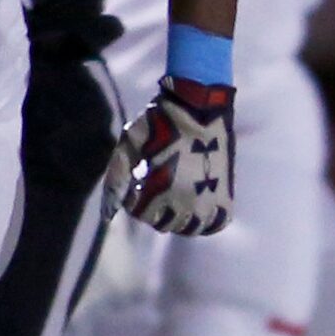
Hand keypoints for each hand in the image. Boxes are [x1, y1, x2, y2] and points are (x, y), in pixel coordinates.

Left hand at [108, 75, 233, 234]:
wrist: (199, 106)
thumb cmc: (158, 123)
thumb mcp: (129, 146)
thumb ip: (117, 179)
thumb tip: (108, 212)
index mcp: (161, 186)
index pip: (141, 214)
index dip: (134, 202)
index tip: (137, 186)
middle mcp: (187, 198)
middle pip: (164, 224)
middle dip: (153, 210)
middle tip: (154, 191)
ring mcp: (210, 197)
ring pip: (190, 228)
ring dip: (177, 219)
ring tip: (172, 199)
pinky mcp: (226, 192)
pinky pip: (216, 223)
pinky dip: (204, 221)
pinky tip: (194, 206)